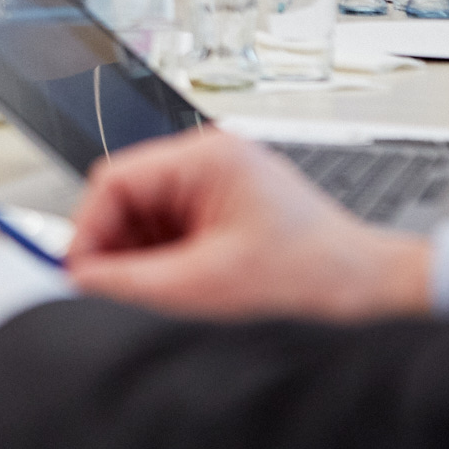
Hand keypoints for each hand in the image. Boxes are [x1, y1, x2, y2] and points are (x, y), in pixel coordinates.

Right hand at [64, 128, 429, 321]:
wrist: (368, 291)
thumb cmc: (312, 276)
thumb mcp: (206, 285)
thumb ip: (132, 281)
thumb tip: (82, 278)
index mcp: (205, 157)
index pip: (115, 179)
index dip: (88, 228)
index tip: (79, 269)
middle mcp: (209, 159)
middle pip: (127, 197)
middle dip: (115, 245)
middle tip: (111, 288)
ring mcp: (217, 182)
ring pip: (146, 216)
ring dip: (141, 255)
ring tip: (161, 290)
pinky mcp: (224, 207)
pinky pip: (171, 229)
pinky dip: (164, 259)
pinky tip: (180, 285)